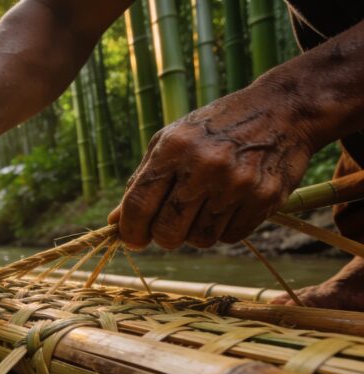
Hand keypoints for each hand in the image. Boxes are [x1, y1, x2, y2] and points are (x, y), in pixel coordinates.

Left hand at [108, 79, 314, 249]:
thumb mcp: (172, 141)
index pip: (139, 205)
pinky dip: (225, 229)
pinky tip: (230, 205)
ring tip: (206, 206)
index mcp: (174, 148)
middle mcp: (205, 166)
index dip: (130, 231)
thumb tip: (115, 221)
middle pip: (168, 232)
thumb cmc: (216, 128)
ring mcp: (237, 183)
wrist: (283, 110)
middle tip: (170, 225)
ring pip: (200, 239)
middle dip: (163, 236)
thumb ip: (141, 181)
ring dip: (196, 232)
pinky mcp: (265, 198)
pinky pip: (230, 237)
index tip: (132, 239)